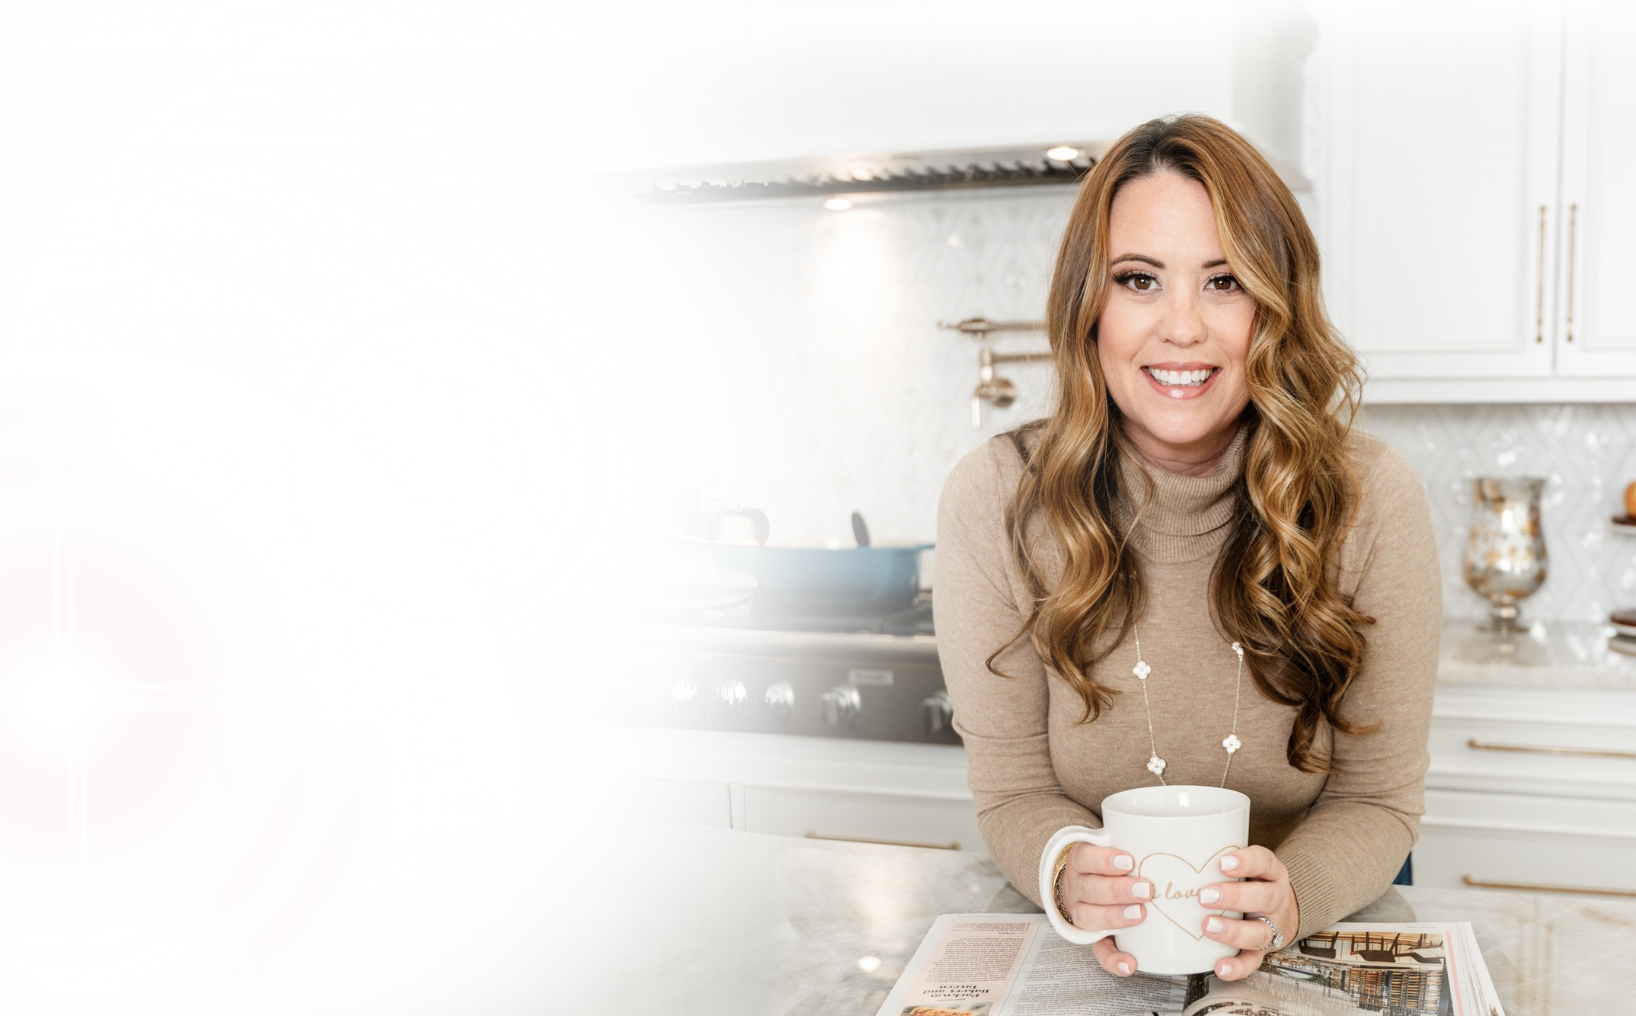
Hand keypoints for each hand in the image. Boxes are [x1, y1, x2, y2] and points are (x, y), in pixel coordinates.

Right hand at [1056, 843, 1153, 976]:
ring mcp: (1083, 912)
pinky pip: (1098, 950)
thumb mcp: (1118, 844)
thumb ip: (1141, 842)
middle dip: (1117, 890)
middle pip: (1089, 888)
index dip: (1103, 860)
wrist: (1085, 882)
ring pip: (1089, 917)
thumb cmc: (1113, 864)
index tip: (1129, 860)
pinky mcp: (1093, 936)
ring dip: (1114, 917)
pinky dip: (1113, 959)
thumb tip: (1191, 839)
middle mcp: (1078, 886)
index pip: (1085, 857)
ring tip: (1139, 915)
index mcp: (1082, 860)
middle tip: (1146, 890)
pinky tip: (1130, 963)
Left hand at [1197, 846, 1300, 979]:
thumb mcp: (1241, 865)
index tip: (1222, 863)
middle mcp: (1275, 900)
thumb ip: (1211, 860)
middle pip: (1264, 897)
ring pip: (1259, 932)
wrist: (1277, 910)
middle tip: (1204, 897)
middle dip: (1234, 897)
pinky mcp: (1262, 950)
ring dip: (1233, 931)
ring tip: (1208, 926)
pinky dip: (1237, 966)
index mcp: (1270, 874)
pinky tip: (1220, 966)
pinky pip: (1253, 961)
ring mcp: (1271, 927)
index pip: (1264, 862)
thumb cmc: (1248, 882)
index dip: (1246, 862)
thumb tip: (1158, 856)